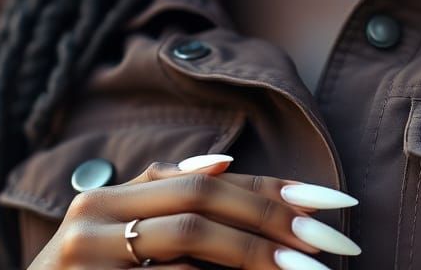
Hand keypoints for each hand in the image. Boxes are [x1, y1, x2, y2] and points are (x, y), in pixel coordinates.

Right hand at [27, 154, 360, 269]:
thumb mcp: (115, 239)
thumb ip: (160, 198)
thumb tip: (223, 163)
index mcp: (109, 196)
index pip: (210, 181)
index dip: (274, 187)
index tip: (334, 200)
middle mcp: (94, 218)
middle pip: (204, 201)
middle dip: (275, 217)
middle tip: (334, 238)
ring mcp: (86, 259)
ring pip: (190, 240)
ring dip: (255, 254)